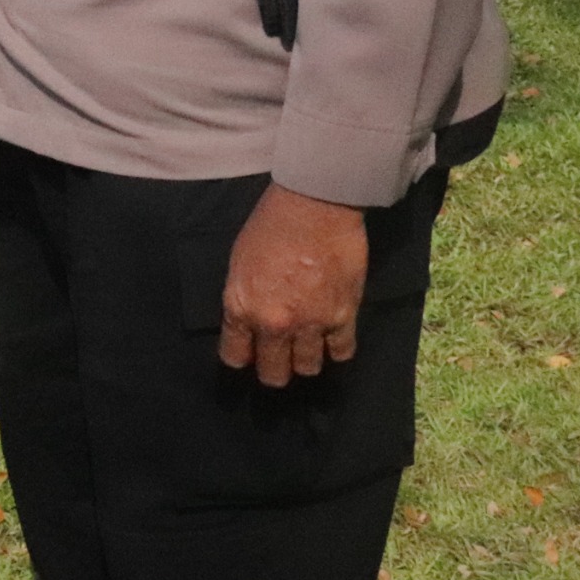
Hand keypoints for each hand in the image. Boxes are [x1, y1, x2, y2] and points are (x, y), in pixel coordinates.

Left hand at [218, 182, 368, 386]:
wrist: (314, 205)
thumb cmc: (270, 225)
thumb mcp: (239, 262)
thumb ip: (243, 298)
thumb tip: (246, 322)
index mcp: (242, 307)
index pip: (235, 356)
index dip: (242, 357)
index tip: (248, 353)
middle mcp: (274, 324)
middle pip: (274, 373)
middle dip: (274, 369)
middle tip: (279, 358)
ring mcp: (310, 324)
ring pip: (308, 369)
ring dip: (305, 360)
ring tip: (306, 346)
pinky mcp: (343, 317)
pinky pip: (341, 352)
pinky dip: (336, 349)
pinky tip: (332, 339)